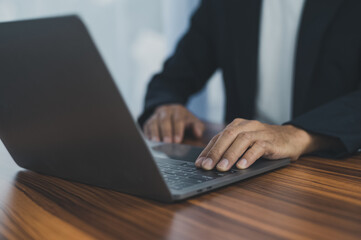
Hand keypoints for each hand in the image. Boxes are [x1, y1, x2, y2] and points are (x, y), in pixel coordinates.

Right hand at [143, 104, 204, 142]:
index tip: (177, 140)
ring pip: (154, 122)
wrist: (172, 112)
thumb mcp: (194, 122)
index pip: (178, 119)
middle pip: (164, 120)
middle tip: (167, 142)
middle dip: (166, 131)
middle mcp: (166, 111)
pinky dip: (147, 133)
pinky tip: (149, 140)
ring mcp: (156, 115)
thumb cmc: (184, 120)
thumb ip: (198, 127)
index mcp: (178, 110)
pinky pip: (146, 126)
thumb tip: (198, 133)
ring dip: (155, 133)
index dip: (177, 130)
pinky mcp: (149, 121)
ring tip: (156, 142)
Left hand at [195, 118, 338, 170]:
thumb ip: (231, 149)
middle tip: (206, 166)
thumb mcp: (245, 144)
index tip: (199, 163)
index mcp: (237, 125)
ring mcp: (260, 132)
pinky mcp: (271, 141)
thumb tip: (212, 165)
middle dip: (215, 152)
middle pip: (227, 136)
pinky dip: (249, 156)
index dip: (208, 150)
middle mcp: (247, 126)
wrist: (292, 138)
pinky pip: (259, 147)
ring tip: (221, 168)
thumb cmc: (264, 143)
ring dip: (230, 155)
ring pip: (242, 140)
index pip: (218, 137)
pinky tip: (242, 166)